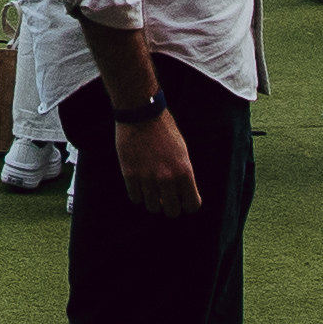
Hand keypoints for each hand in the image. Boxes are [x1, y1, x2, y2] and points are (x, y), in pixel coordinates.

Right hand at [111, 103, 202, 218]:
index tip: (183, 200)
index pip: (192, 205)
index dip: (188, 204)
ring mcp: (147, 178)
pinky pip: (136, 198)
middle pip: (172, 211)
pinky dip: (138, 194)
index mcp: (184, 171)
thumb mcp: (181, 151)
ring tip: (152, 189)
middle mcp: (167, 178)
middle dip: (171, 206)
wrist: (141, 112)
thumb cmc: (163, 129)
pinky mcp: (130, 174)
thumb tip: (180, 192)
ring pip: (152, 207)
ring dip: (153, 201)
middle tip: (167, 198)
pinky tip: (139, 184)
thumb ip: (182, 173)